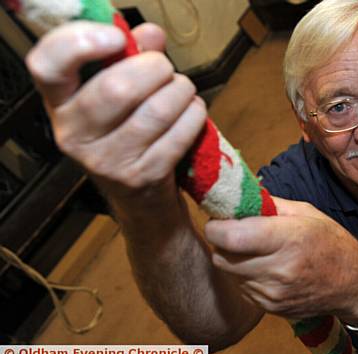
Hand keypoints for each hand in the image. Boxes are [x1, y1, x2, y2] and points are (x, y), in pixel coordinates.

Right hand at [26, 22, 206, 203]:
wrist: (139, 197)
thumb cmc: (127, 130)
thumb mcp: (118, 91)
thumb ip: (131, 56)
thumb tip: (151, 35)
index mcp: (60, 104)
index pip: (47, 66)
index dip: (79, 43)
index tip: (115, 38)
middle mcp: (74, 135)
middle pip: (117, 89)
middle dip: (155, 68)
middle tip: (165, 70)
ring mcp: (107, 161)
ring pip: (156, 111)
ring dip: (180, 91)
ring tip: (183, 90)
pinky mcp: (142, 177)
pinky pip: (179, 134)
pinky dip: (193, 114)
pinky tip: (192, 110)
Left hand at [204, 197, 357, 322]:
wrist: (354, 284)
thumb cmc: (332, 243)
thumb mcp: (306, 213)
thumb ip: (269, 204)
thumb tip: (239, 196)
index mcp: (289, 239)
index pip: (230, 237)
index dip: (216, 225)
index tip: (220, 218)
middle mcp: (278, 269)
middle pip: (222, 255)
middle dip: (222, 240)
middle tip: (234, 230)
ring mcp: (272, 293)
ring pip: (228, 272)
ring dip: (232, 257)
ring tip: (253, 248)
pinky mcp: (269, 307)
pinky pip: (240, 286)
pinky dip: (243, 274)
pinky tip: (263, 265)